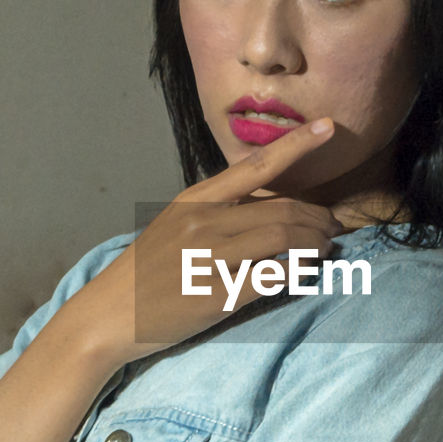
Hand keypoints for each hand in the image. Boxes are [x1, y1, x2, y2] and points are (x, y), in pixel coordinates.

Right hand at [73, 118, 342, 368]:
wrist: (109, 314)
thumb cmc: (146, 270)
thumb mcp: (175, 225)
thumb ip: (217, 210)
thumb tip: (268, 204)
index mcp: (194, 200)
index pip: (255, 166)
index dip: (296, 144)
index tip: (327, 127)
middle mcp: (204, 223)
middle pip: (281, 209)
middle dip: (318, 217)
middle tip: (333, 226)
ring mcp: (211, 259)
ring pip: (283, 238)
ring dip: (315, 242)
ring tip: (325, 248)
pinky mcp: (218, 295)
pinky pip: (273, 276)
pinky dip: (298, 271)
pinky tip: (305, 271)